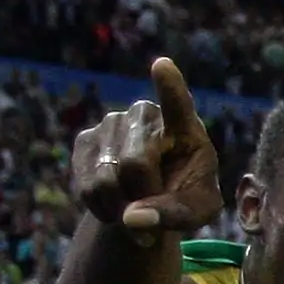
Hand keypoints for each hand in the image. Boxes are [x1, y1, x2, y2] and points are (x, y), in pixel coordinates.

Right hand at [70, 58, 220, 239]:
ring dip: (122, 210)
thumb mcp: (198, 212)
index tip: (162, 66)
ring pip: (108, 180)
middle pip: (136, 165)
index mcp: (184, 127)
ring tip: (137, 213)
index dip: (169, 86)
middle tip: (156, 216)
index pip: (178, 103)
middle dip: (144, 198)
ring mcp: (111, 124)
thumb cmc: (185, 198)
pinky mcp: (85, 141)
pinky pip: (88, 187)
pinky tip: (116, 208)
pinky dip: (103, 210)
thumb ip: (174, 215)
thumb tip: (132, 218)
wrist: (150, 198)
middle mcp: (145, 116)